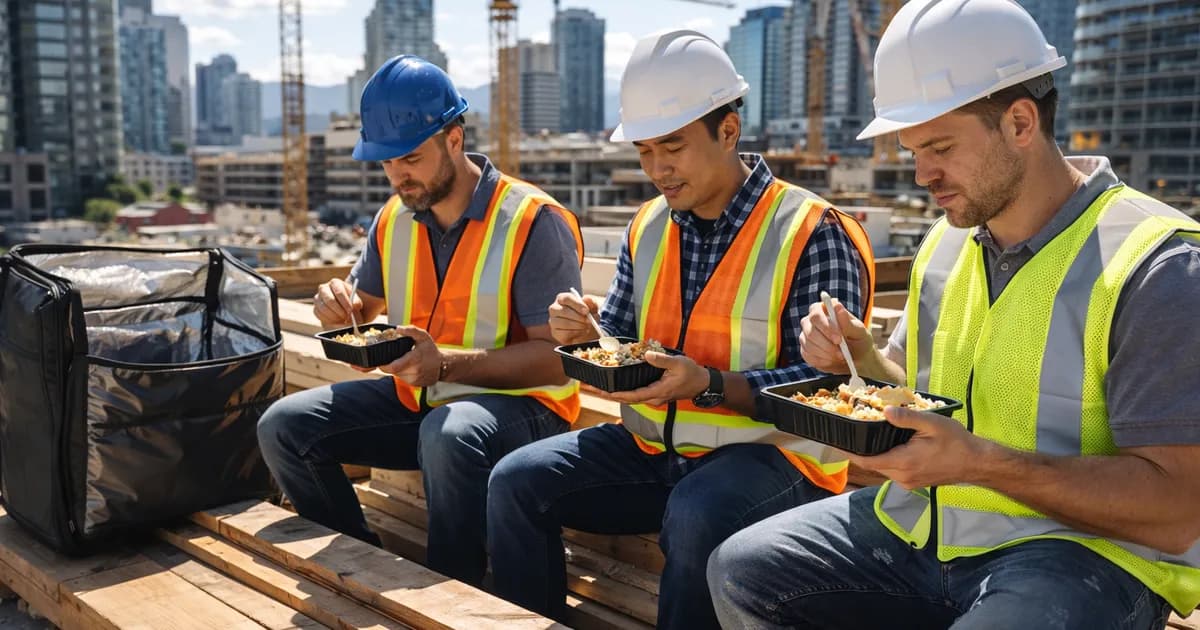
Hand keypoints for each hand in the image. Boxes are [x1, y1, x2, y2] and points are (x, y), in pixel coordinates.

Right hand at [314, 278, 362, 327]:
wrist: (344, 309)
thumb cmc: (352, 302)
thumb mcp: (357, 301)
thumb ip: (357, 302)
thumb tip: (354, 305)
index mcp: (335, 283)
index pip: (339, 291)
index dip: (345, 302)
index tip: (350, 310)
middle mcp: (324, 288)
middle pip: (329, 300)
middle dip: (339, 310)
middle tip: (346, 317)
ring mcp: (318, 298)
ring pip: (324, 309)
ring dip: (335, 316)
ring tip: (343, 319)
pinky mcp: (315, 308)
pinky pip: (320, 315)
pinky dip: (329, 320)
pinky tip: (336, 320)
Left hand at [377, 326, 440, 386]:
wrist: (443, 365)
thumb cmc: (431, 350)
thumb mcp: (423, 336)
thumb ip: (411, 330)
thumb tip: (398, 328)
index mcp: (414, 359)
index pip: (392, 367)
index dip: (384, 365)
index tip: (382, 358)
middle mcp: (414, 371)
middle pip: (392, 371)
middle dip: (390, 364)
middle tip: (394, 356)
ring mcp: (414, 380)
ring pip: (397, 375)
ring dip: (396, 368)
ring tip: (404, 360)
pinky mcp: (414, 384)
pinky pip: (403, 378)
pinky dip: (402, 373)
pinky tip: (409, 367)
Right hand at [548, 291, 603, 345]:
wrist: (587, 328)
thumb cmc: (588, 314)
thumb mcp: (593, 307)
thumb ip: (591, 302)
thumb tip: (586, 299)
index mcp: (562, 298)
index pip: (566, 298)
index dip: (577, 304)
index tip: (587, 311)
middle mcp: (554, 308)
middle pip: (563, 311)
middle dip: (578, 317)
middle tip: (589, 321)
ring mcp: (553, 321)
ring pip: (564, 323)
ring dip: (578, 326)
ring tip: (587, 326)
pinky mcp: (555, 333)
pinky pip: (564, 333)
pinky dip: (576, 333)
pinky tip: (582, 331)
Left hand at [588, 352, 708, 406]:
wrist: (702, 384)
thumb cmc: (691, 374)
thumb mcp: (678, 363)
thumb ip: (662, 360)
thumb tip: (647, 355)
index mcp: (657, 391)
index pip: (633, 395)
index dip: (617, 394)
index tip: (602, 391)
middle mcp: (652, 398)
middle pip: (626, 398)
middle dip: (606, 394)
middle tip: (588, 388)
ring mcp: (652, 398)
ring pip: (628, 398)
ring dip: (610, 393)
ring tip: (594, 388)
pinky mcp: (652, 394)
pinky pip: (633, 395)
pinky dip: (620, 391)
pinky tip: (612, 386)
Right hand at [799, 298, 874, 374]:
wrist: (856, 359)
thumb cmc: (859, 340)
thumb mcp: (859, 332)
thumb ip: (847, 322)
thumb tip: (836, 306)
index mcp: (826, 309)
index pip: (816, 313)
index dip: (825, 326)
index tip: (839, 340)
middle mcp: (813, 319)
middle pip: (809, 330)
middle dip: (826, 344)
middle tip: (841, 353)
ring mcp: (807, 334)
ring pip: (808, 344)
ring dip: (826, 353)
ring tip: (840, 357)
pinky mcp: (805, 348)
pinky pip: (807, 355)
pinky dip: (821, 360)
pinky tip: (832, 361)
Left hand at [847, 406, 988, 489]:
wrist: (977, 463)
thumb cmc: (957, 442)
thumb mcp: (932, 423)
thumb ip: (906, 418)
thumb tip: (884, 411)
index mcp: (903, 463)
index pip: (866, 461)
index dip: (848, 452)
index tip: (835, 442)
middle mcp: (902, 477)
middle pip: (872, 464)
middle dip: (860, 450)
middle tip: (851, 433)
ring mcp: (908, 482)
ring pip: (882, 468)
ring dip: (874, 455)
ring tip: (867, 436)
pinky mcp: (914, 482)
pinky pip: (893, 471)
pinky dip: (887, 459)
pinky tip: (889, 445)